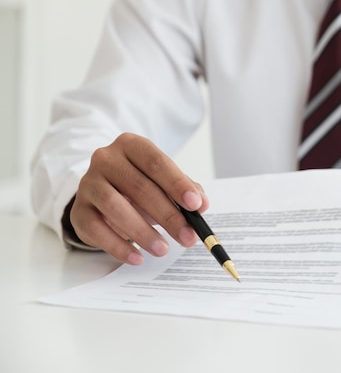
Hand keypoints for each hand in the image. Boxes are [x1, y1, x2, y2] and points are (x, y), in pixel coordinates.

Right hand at [69, 133, 208, 264]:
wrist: (101, 191)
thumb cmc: (138, 184)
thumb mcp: (163, 181)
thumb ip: (184, 189)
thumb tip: (201, 204)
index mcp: (131, 145)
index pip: (156, 162)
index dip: (177, 184)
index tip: (196, 205)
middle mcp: (106, 159)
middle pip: (139, 187)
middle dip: (168, 216)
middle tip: (188, 237)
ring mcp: (88, 183)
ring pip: (115, 207)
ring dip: (143, 232)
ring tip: (163, 249)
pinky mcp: (79, 210)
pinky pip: (96, 230)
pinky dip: (118, 246)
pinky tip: (137, 257)